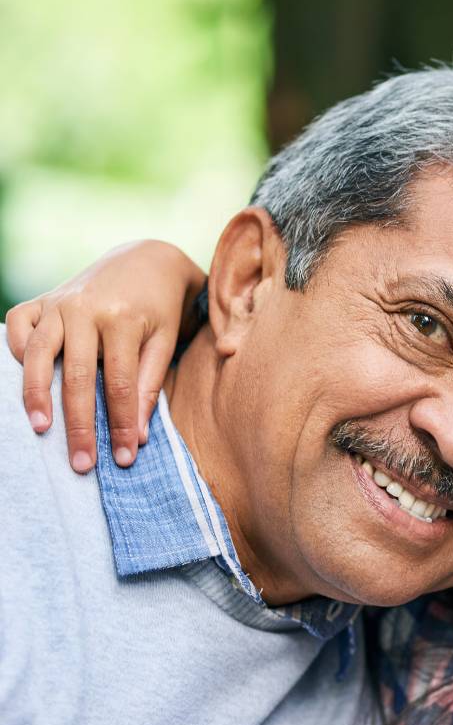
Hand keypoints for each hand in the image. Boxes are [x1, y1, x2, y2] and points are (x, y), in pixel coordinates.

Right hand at [5, 240, 206, 472]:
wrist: (144, 260)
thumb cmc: (160, 308)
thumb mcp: (165, 341)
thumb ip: (149, 385)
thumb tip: (137, 437)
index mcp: (122, 319)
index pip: (119, 384)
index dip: (121, 423)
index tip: (123, 457)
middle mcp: (84, 310)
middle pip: (77, 377)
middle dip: (79, 425)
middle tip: (81, 464)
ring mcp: (57, 303)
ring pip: (38, 355)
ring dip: (36, 395)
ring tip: (41, 430)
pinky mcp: (39, 300)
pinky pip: (18, 327)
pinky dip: (16, 353)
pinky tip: (25, 384)